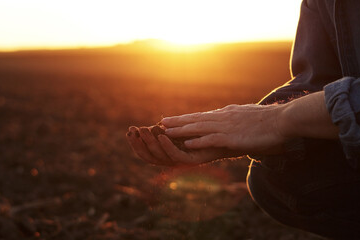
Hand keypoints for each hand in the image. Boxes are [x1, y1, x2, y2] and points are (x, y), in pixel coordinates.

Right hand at [125, 126, 239, 166]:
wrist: (230, 138)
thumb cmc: (208, 132)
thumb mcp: (187, 129)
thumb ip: (175, 128)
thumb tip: (161, 123)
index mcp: (170, 153)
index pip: (147, 152)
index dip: (136, 143)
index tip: (129, 130)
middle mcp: (174, 160)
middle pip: (150, 156)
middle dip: (139, 144)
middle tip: (132, 131)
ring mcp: (183, 162)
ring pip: (161, 157)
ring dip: (151, 143)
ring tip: (145, 130)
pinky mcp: (194, 161)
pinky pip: (177, 157)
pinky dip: (168, 147)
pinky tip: (163, 135)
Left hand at [161, 104, 287, 154]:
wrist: (282, 120)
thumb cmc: (268, 120)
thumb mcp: (246, 114)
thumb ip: (235, 116)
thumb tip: (229, 114)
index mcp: (226, 114)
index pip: (201, 116)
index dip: (185, 118)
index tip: (172, 119)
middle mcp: (223, 118)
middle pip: (195, 119)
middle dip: (177, 122)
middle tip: (161, 122)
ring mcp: (227, 127)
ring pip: (199, 128)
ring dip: (182, 130)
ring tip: (166, 132)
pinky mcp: (233, 137)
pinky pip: (212, 139)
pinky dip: (199, 141)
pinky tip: (187, 144)